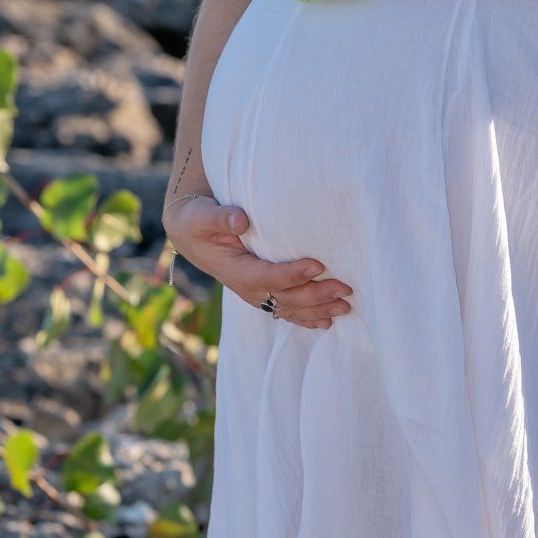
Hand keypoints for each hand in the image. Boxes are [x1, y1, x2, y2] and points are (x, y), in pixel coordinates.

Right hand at [162, 194, 353, 328]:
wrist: (192, 235)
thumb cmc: (198, 221)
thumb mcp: (201, 216)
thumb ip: (220, 218)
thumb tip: (240, 220)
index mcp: (234, 270)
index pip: (266, 277)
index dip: (292, 275)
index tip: (318, 265)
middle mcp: (247, 288)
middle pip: (285, 297)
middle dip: (316, 295)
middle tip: (344, 287)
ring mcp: (256, 294)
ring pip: (290, 309)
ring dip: (318, 309)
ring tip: (345, 306)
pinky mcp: (263, 292)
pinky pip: (287, 310)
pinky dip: (308, 318)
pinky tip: (328, 321)